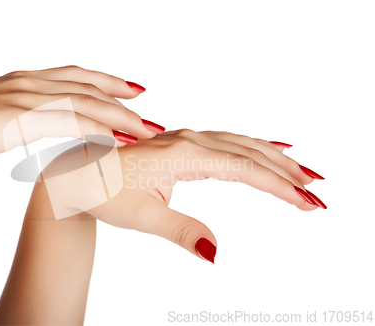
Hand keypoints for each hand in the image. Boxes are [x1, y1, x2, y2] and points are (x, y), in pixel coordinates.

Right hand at [0, 65, 161, 172]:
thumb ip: (14, 117)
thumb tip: (26, 125)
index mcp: (21, 80)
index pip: (74, 76)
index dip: (105, 81)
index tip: (128, 89)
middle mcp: (29, 82)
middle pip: (89, 85)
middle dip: (122, 96)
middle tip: (148, 108)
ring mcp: (27, 97)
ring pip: (88, 102)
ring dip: (120, 116)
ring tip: (145, 130)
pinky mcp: (24, 117)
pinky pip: (73, 121)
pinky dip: (99, 129)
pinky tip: (118, 139)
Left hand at [40, 129, 326, 262]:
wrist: (77, 177)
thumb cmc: (104, 193)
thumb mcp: (141, 216)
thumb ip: (180, 231)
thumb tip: (216, 253)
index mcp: (183, 154)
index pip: (243, 168)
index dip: (277, 185)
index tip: (306, 202)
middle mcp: (188, 140)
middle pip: (249, 151)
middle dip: (285, 171)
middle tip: (317, 191)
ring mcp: (185, 140)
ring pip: (239, 144)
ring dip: (273, 158)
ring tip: (303, 172)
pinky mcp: (181, 145)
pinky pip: (225, 143)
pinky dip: (252, 148)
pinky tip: (265, 149)